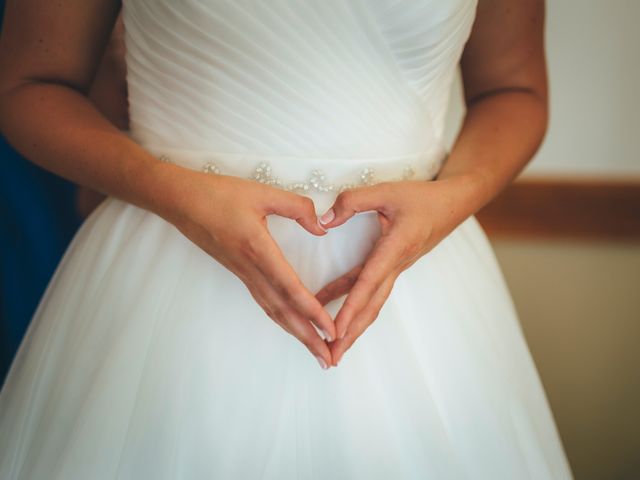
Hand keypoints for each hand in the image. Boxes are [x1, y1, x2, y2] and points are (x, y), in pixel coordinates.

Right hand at [154, 162, 337, 368]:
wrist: (180, 202)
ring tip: (315, 351)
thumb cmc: (218, 194)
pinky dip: (282, 318)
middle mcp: (250, 269)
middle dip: (308, 337)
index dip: (313, 311)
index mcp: (258, 249)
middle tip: (329, 359)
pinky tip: (292, 326)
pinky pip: (264, 302)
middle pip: (283, 311)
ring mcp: (243, 274)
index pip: (290, 288)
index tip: (332, 330)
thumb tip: (321, 227)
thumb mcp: (262, 193)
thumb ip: (296, 207)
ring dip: (296, 333)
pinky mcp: (239, 273)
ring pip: (273, 311)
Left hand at [314, 177, 474, 365]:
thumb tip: (325, 221)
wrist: (455, 204)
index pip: (368, 283)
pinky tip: (333, 309)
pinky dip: (353, 304)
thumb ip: (354, 201)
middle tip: (331, 358)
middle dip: (350, 334)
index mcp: (395, 249)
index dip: (350, 307)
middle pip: (371, 307)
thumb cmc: (423, 197)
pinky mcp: (394, 267)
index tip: (334, 330)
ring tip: (333, 348)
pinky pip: (371, 290)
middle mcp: (397, 266)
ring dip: (353, 327)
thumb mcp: (387, 191)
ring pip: (372, 303)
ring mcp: (397, 269)